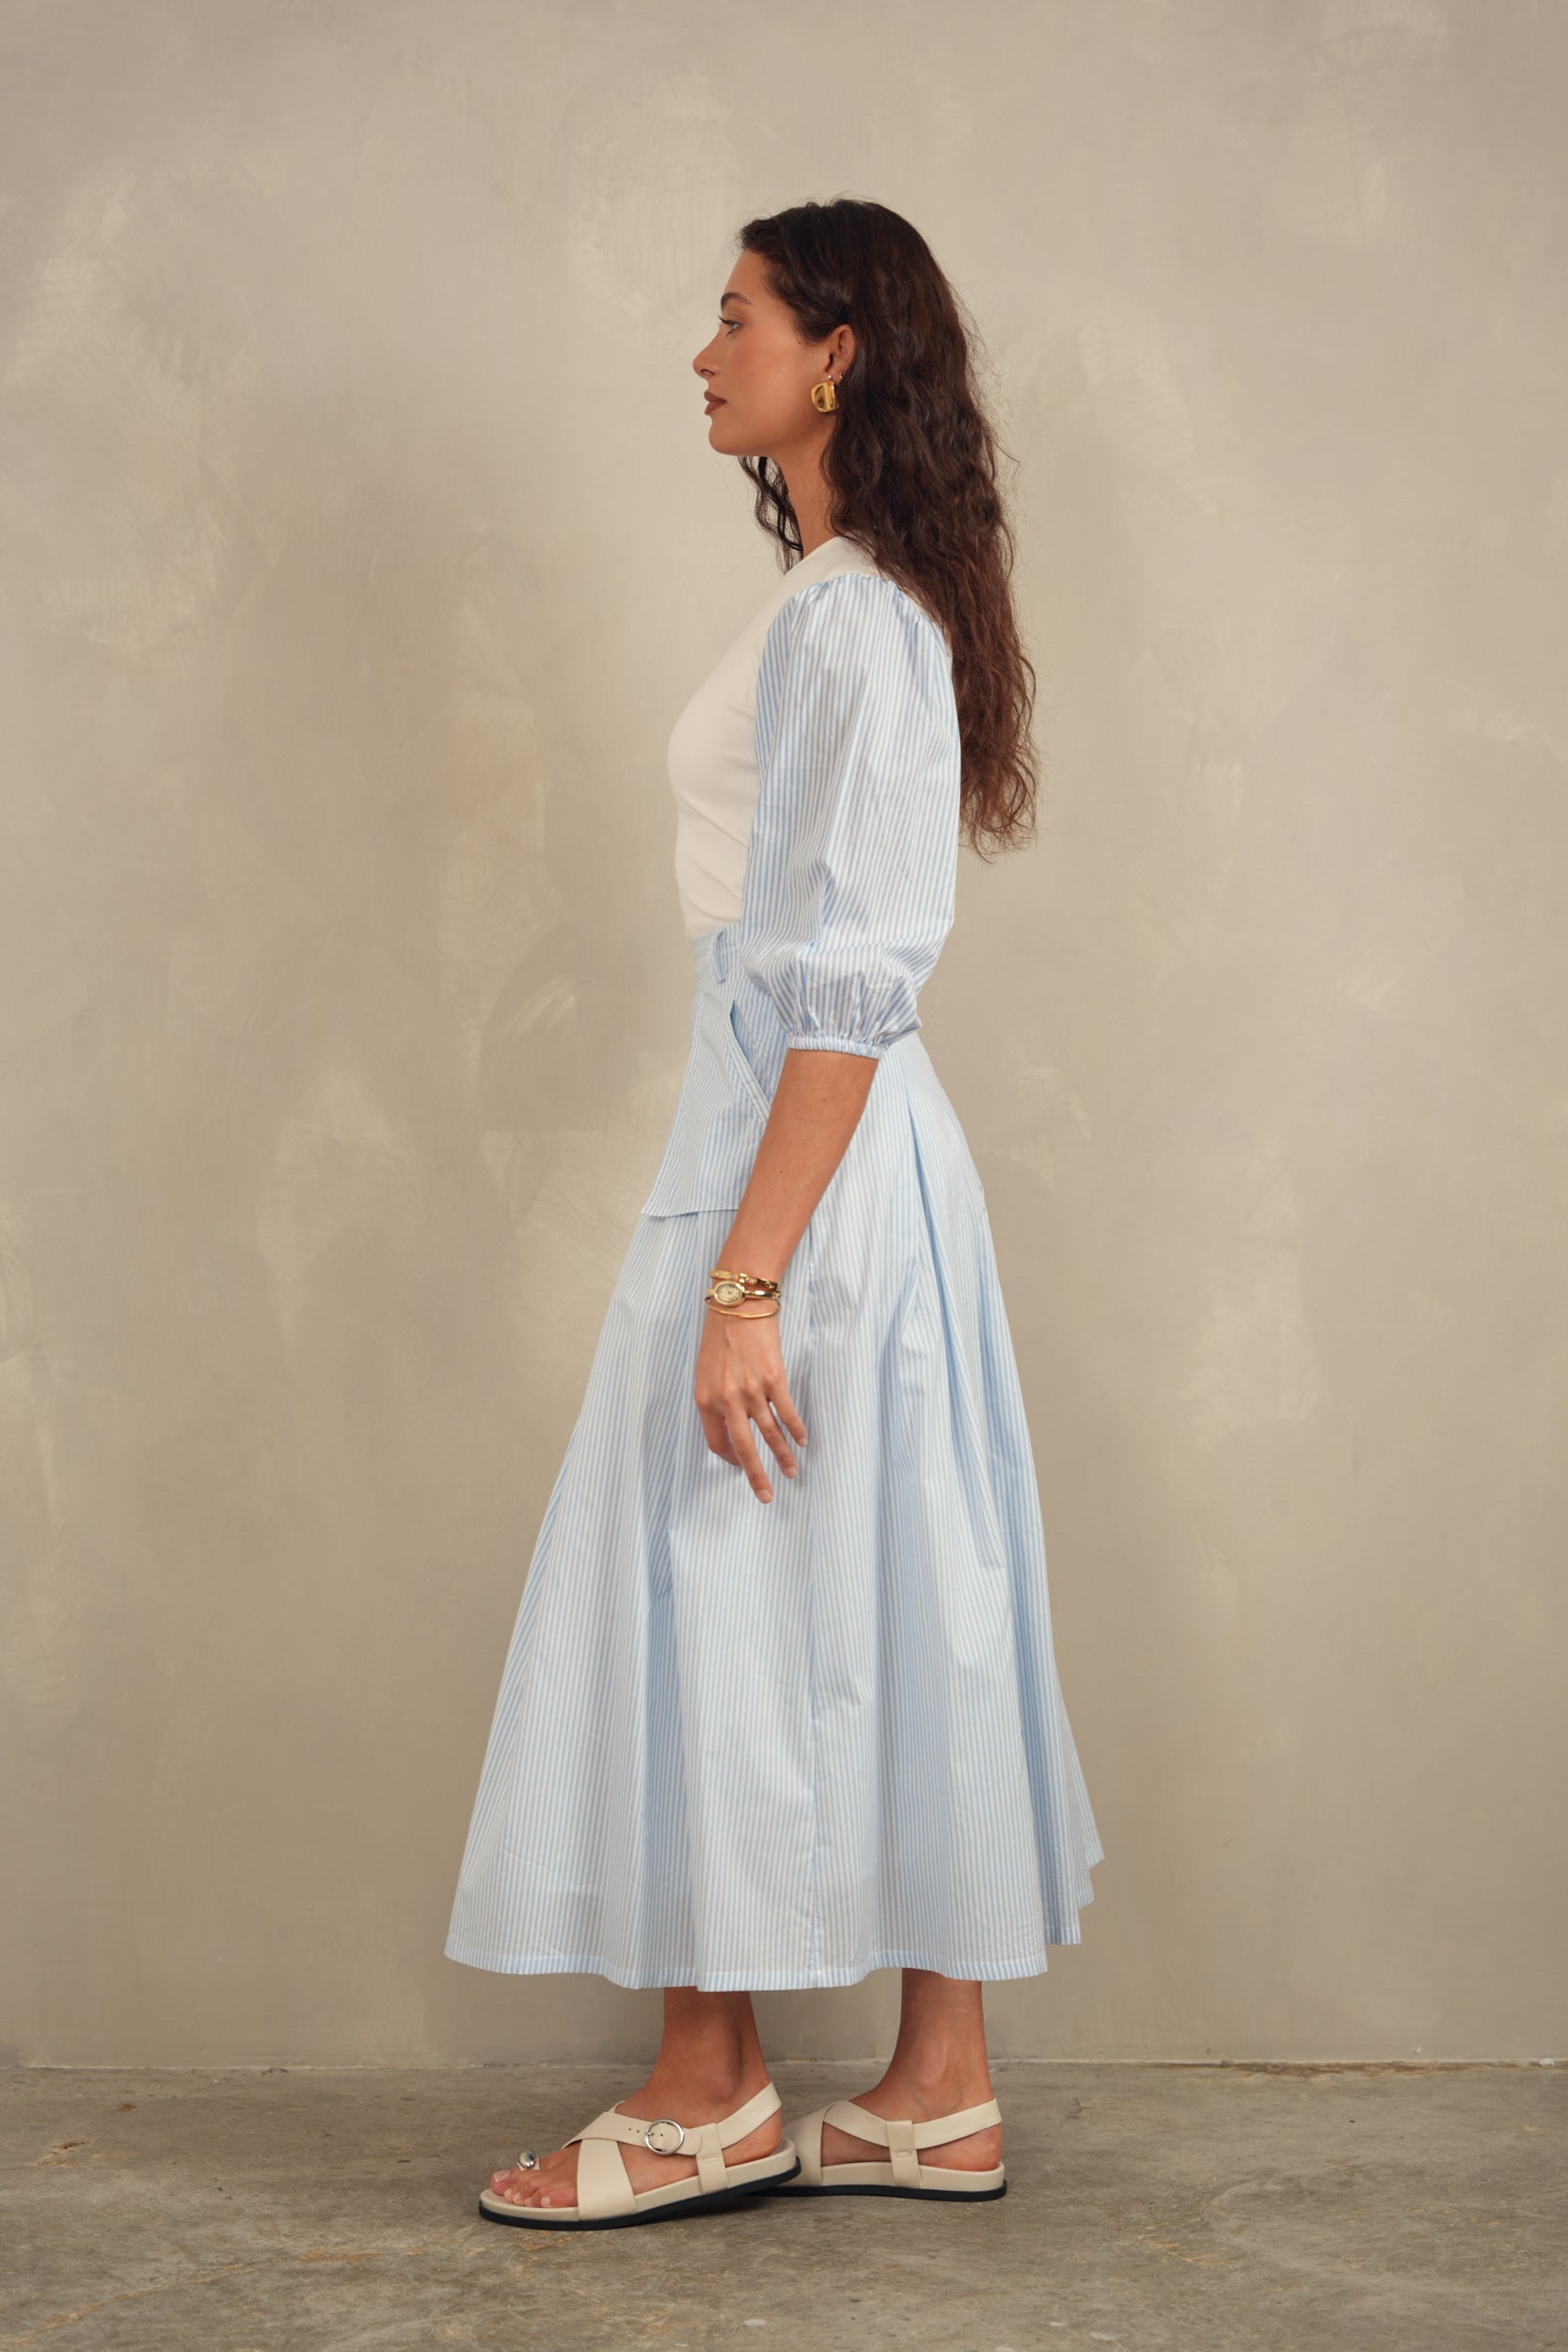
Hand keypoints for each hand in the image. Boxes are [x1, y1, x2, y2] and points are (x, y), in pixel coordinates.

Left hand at [694, 1306, 806, 1502]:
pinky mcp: (773, 1379)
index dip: (729, 1458)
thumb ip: (715, 1400)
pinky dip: (796, 1429)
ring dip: (782, 1456)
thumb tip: (729, 1425)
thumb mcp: (705, 1371)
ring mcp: (752, 1390)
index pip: (716, 1442)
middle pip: (744, 1448)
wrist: (738, 1303)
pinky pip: (786, 1412)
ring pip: (769, 1433)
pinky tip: (803, 1441)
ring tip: (792, 1471)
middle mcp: (727, 1399)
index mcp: (705, 1399)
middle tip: (766, 1496)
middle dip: (756, 1476)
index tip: (740, 1465)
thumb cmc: (719, 1335)